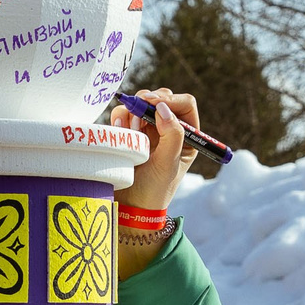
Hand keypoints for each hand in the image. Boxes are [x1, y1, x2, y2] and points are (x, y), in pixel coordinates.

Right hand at [116, 88, 201, 280]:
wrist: (129, 207)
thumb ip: (172, 135)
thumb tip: (163, 108)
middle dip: (149, 101)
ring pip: (141, 102)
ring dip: (133, 110)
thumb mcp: (168, 165)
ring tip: (129, 131)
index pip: (184, 105)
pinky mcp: (128, 132)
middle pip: (162, 98)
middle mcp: (168, 129)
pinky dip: (119, 116)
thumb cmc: (153, 191)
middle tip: (137, 112)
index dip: (170, 100)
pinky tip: (118, 130)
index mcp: (186, 137)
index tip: (153, 105)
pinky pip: (123, 113)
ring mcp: (147, 129)